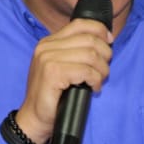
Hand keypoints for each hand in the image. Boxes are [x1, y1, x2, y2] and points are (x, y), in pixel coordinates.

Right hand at [15, 16, 112, 143]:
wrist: (34, 118)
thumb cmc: (52, 96)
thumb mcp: (61, 67)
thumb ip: (74, 52)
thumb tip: (104, 41)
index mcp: (48, 42)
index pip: (80, 24)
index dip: (100, 30)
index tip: (109, 43)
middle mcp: (46, 47)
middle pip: (89, 39)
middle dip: (105, 55)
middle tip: (103, 71)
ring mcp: (48, 59)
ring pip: (91, 55)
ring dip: (102, 70)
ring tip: (98, 81)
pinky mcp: (53, 73)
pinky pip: (86, 70)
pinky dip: (95, 80)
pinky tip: (93, 88)